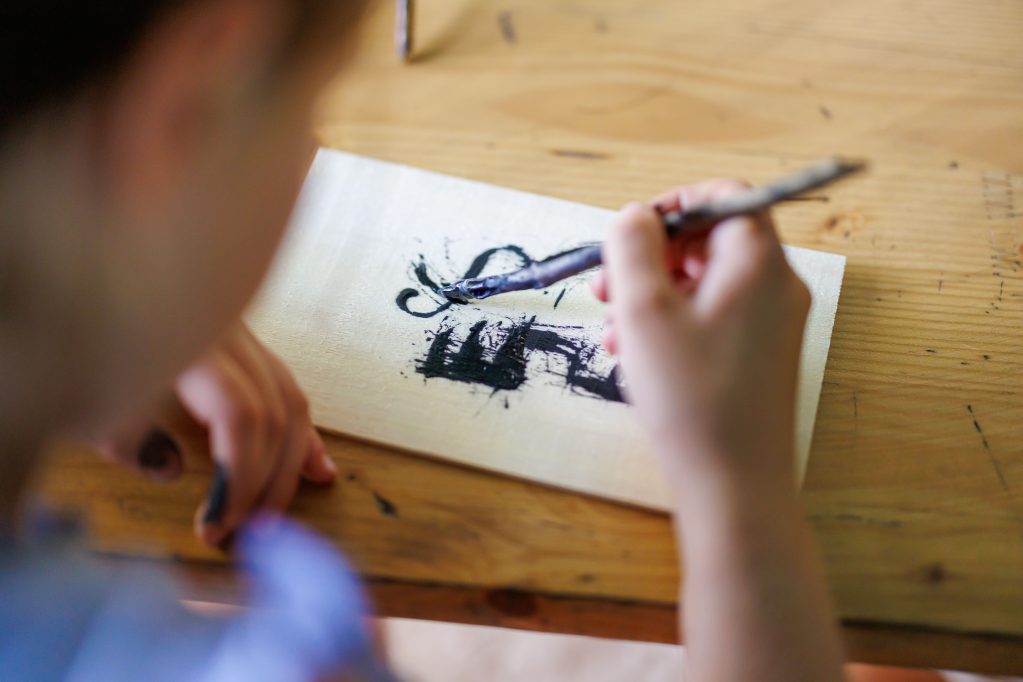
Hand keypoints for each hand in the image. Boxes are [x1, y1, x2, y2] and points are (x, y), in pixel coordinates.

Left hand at [95, 322, 335, 544]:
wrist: (82, 289)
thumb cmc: (78, 342)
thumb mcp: (89, 401)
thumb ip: (132, 444)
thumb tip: (173, 470)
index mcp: (191, 345)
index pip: (241, 415)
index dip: (237, 476)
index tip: (215, 525)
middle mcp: (227, 334)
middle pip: (274, 413)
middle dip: (263, 481)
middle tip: (241, 531)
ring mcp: (242, 335)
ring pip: (291, 402)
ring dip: (289, 465)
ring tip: (277, 512)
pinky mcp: (247, 342)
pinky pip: (287, 389)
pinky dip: (302, 434)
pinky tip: (318, 469)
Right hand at [591, 180, 809, 491]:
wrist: (734, 483)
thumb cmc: (690, 395)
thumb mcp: (643, 309)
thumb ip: (632, 247)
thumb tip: (634, 217)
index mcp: (758, 263)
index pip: (723, 197)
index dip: (671, 206)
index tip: (627, 233)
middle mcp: (775, 287)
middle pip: (710, 241)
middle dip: (650, 256)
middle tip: (606, 286)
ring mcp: (771, 325)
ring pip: (704, 283)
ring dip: (652, 294)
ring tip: (611, 329)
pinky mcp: (759, 358)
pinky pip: (711, 318)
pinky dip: (670, 323)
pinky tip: (634, 354)